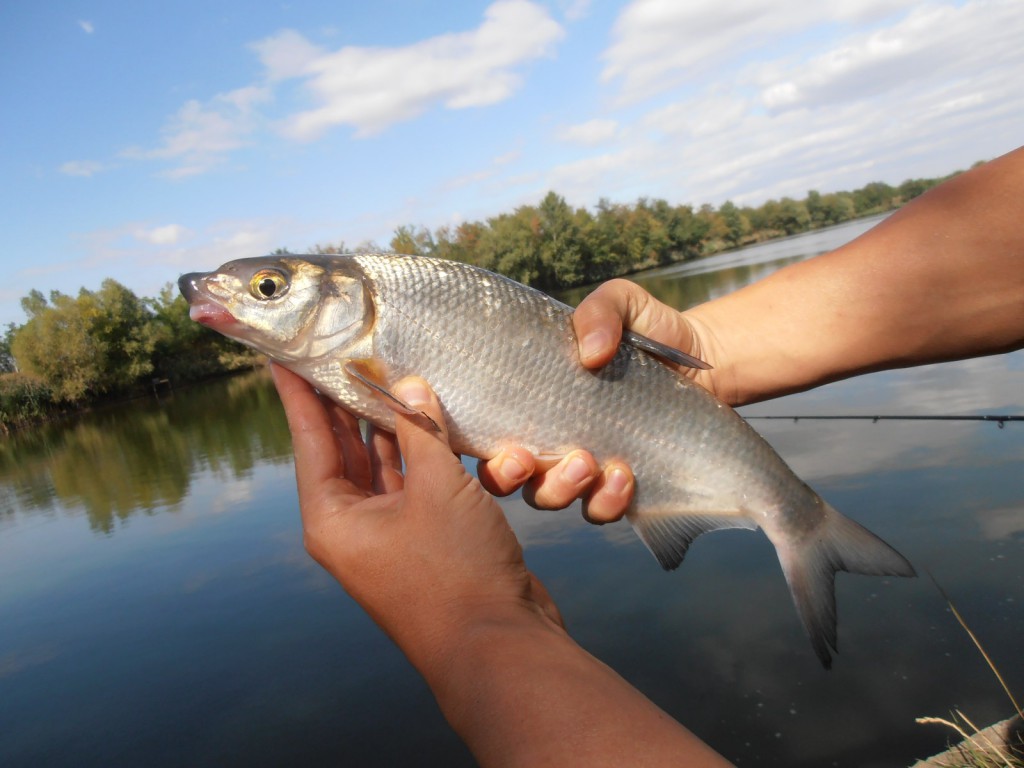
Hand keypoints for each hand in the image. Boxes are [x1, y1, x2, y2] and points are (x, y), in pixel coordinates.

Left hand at [270, 364, 563, 671]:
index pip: (310, 438)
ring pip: (383, 464)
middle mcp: (353, 526)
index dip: (299, 392)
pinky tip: (431, 417)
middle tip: (341, 350)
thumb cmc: (455, 572)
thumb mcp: (438, 488)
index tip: (285, 355)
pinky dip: (421, 452)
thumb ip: (421, 431)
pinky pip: (415, 482)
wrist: (500, 646)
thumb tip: (409, 386)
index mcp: (333, 518)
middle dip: (344, 401)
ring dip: (388, 424)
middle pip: (343, 448)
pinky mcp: (426, 539)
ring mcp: (390, 534)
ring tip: (386, 370)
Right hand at [478, 279, 705, 524]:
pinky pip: (599, 510)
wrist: (703, 363)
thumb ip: (601, 311)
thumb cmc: (649, 330)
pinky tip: (624, 476)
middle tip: (526, 458)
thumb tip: (590, 351)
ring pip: (546, 497)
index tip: (476, 434)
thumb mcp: (623, 304)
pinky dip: (606, 500)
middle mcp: (545, 440)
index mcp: (529, 400)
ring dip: (558, 488)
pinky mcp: (616, 488)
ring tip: (587, 463)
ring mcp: (579, 469)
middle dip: (505, 475)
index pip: (478, 427)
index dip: (461, 439)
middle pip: (502, 477)